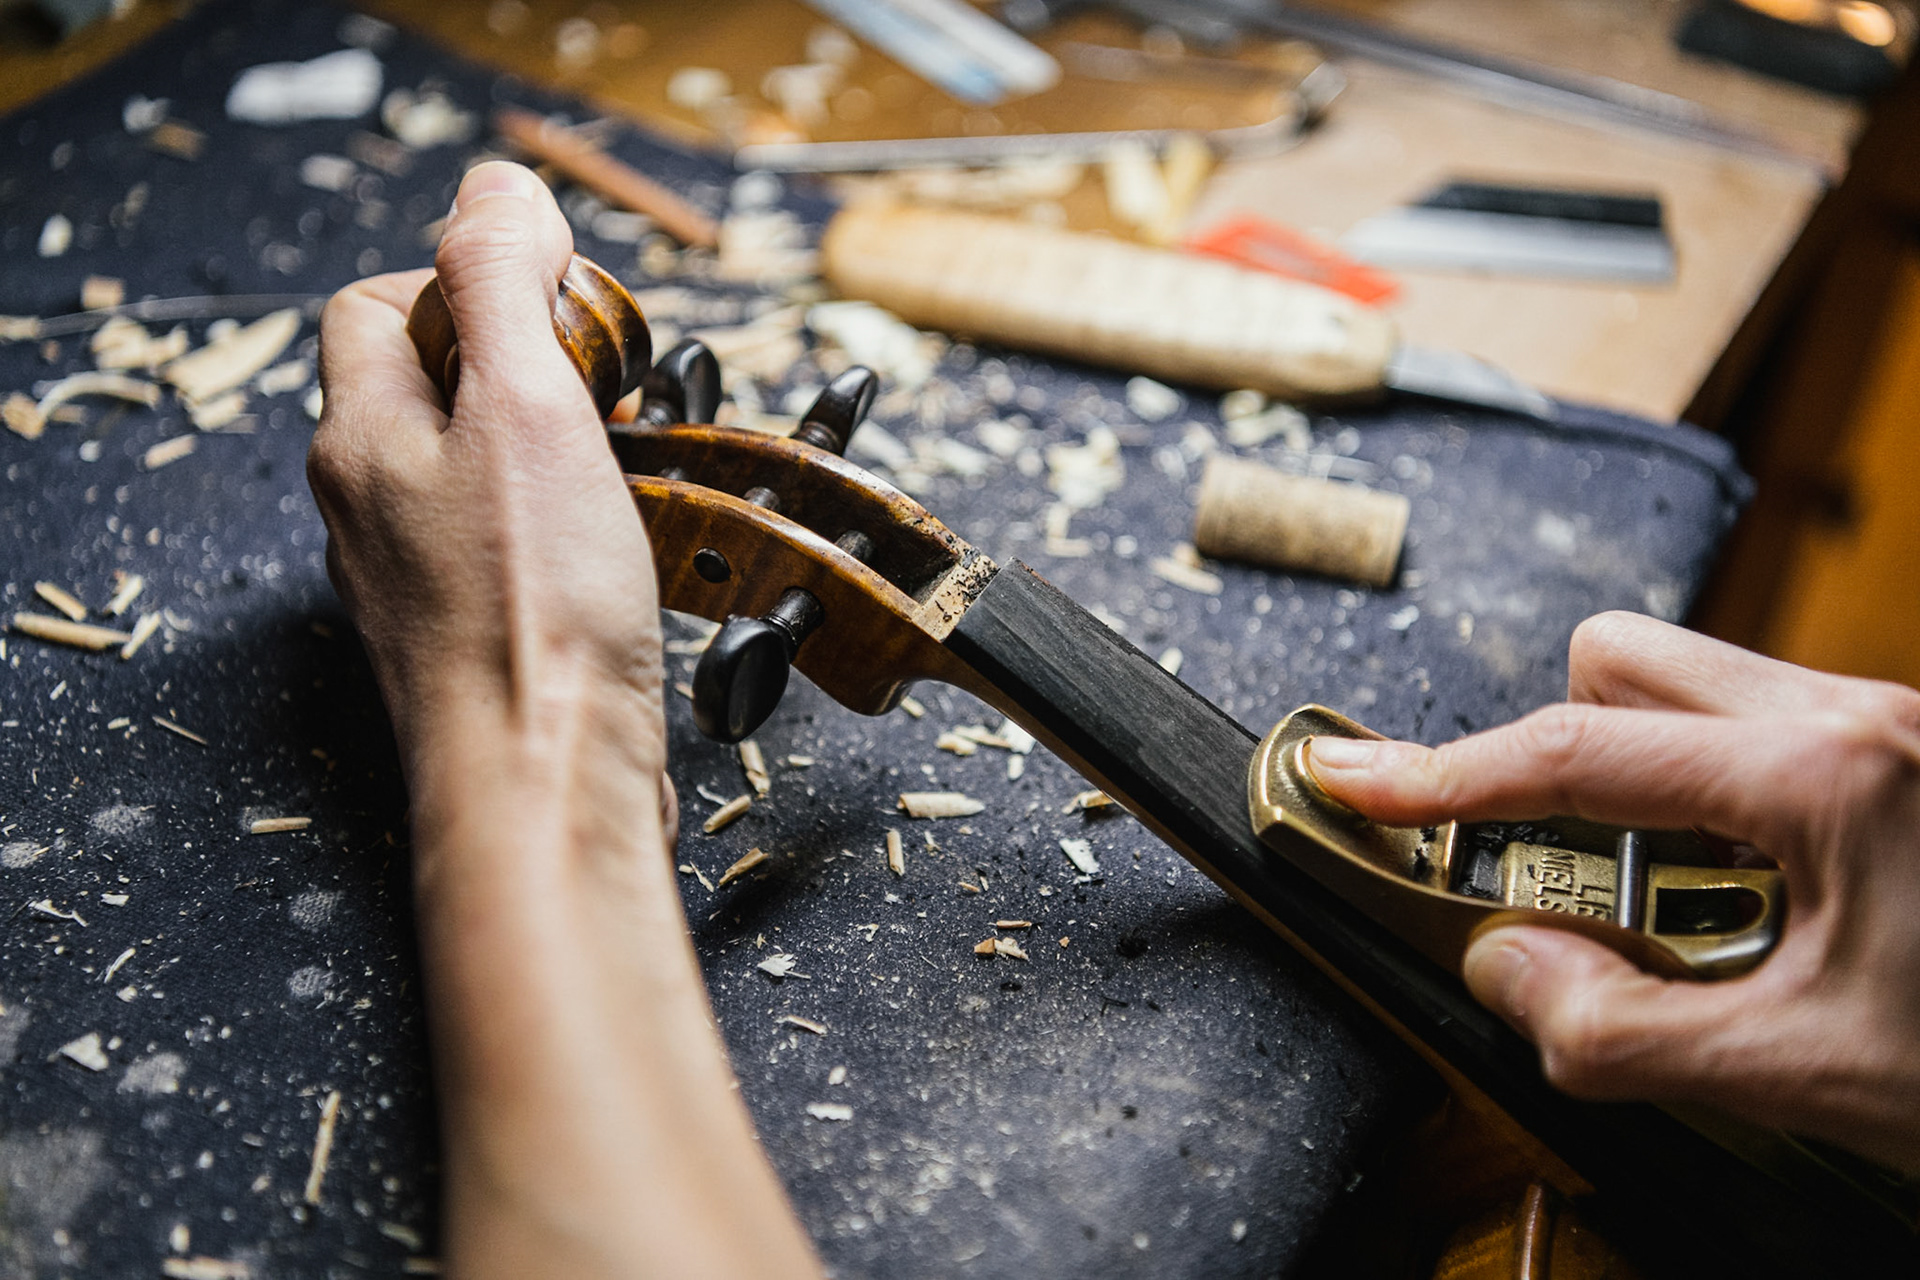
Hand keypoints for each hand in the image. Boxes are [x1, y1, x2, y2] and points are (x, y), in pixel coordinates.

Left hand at [309, 161, 664, 792]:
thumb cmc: (534, 614)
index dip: (466, 282)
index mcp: (362, 440)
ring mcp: (410, 580)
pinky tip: (611, 550)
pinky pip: (497, 544)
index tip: (565, 313)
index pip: (376, 304)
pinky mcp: (464, 638)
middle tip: (607, 393)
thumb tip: (496, 185)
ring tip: (621, 468)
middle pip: (426, 386)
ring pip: (468, 470)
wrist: (544, 785)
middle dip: (520, 367)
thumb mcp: (526, 410)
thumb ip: (500, 286)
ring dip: (545, 449)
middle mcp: (367, 508)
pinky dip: (554, 524)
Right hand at [1305, 611, 1919, 1173]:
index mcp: (1828, 777)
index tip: (1354, 783)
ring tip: (1672, 898)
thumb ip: (1626, 1033)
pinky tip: (1759, 899)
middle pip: (1620, 660)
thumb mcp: (1816, 1075)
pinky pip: (1759, 726)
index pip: (1571, 755)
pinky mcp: (1908, 751)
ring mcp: (1890, 724)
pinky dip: (1710, 798)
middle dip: (1550, 750)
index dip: (1439, 778)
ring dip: (1635, 772)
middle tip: (1551, 868)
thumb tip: (1509, 970)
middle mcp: (1858, 716)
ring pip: (1693, 683)